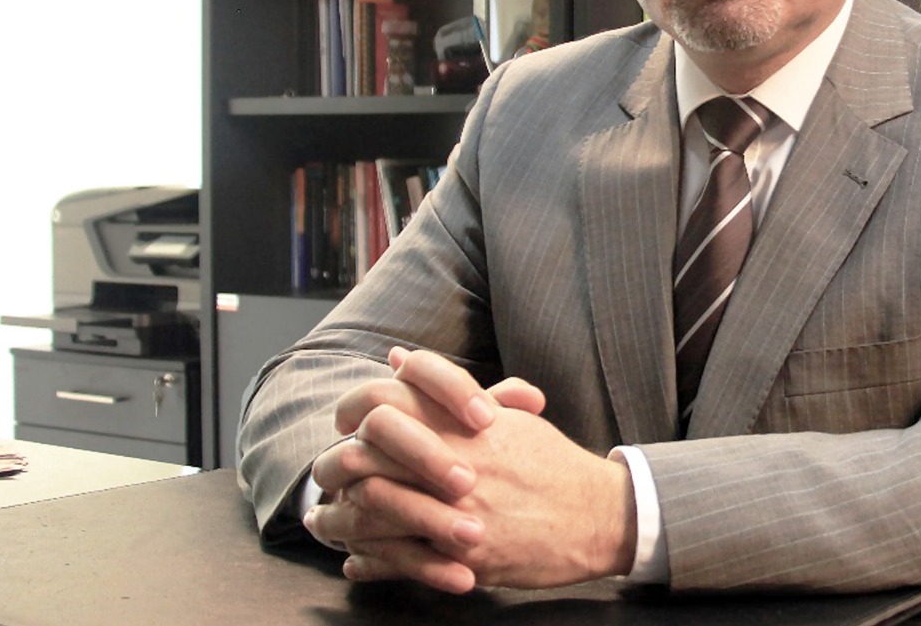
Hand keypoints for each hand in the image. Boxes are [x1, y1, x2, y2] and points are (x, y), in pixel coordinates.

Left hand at [306, 349, 636, 591]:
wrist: (597, 516)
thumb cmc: (552, 465)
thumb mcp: (506, 416)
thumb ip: (448, 392)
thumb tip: (397, 359)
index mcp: (463, 422)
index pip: (387, 398)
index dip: (355, 409)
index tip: (348, 424)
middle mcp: (455, 459)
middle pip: (365, 452)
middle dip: (334, 465)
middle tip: (326, 475)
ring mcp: (456, 508)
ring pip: (369, 509)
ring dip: (336, 519)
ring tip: (323, 523)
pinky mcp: (462, 554)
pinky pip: (396, 559)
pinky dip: (366, 561)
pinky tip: (355, 560)